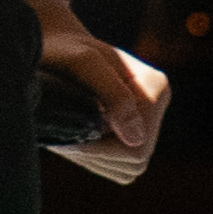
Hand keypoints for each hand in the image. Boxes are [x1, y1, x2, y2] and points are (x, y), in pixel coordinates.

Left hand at [31, 0, 169, 162]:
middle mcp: (158, 105)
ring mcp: (149, 120)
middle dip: (97, 154)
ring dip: (96, 158)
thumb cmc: (64, 50)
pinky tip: (79, 137)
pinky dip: (98, 159)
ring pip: (129, 168)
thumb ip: (112, 95)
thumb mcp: (83, 64)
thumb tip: (136, 139)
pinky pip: (121, 167)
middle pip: (136, 161)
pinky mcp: (133, 130)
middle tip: (68, 132)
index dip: (100, 149)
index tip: (70, 133)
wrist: (54, 46)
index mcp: (156, 89)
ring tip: (72, 132)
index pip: (136, 147)